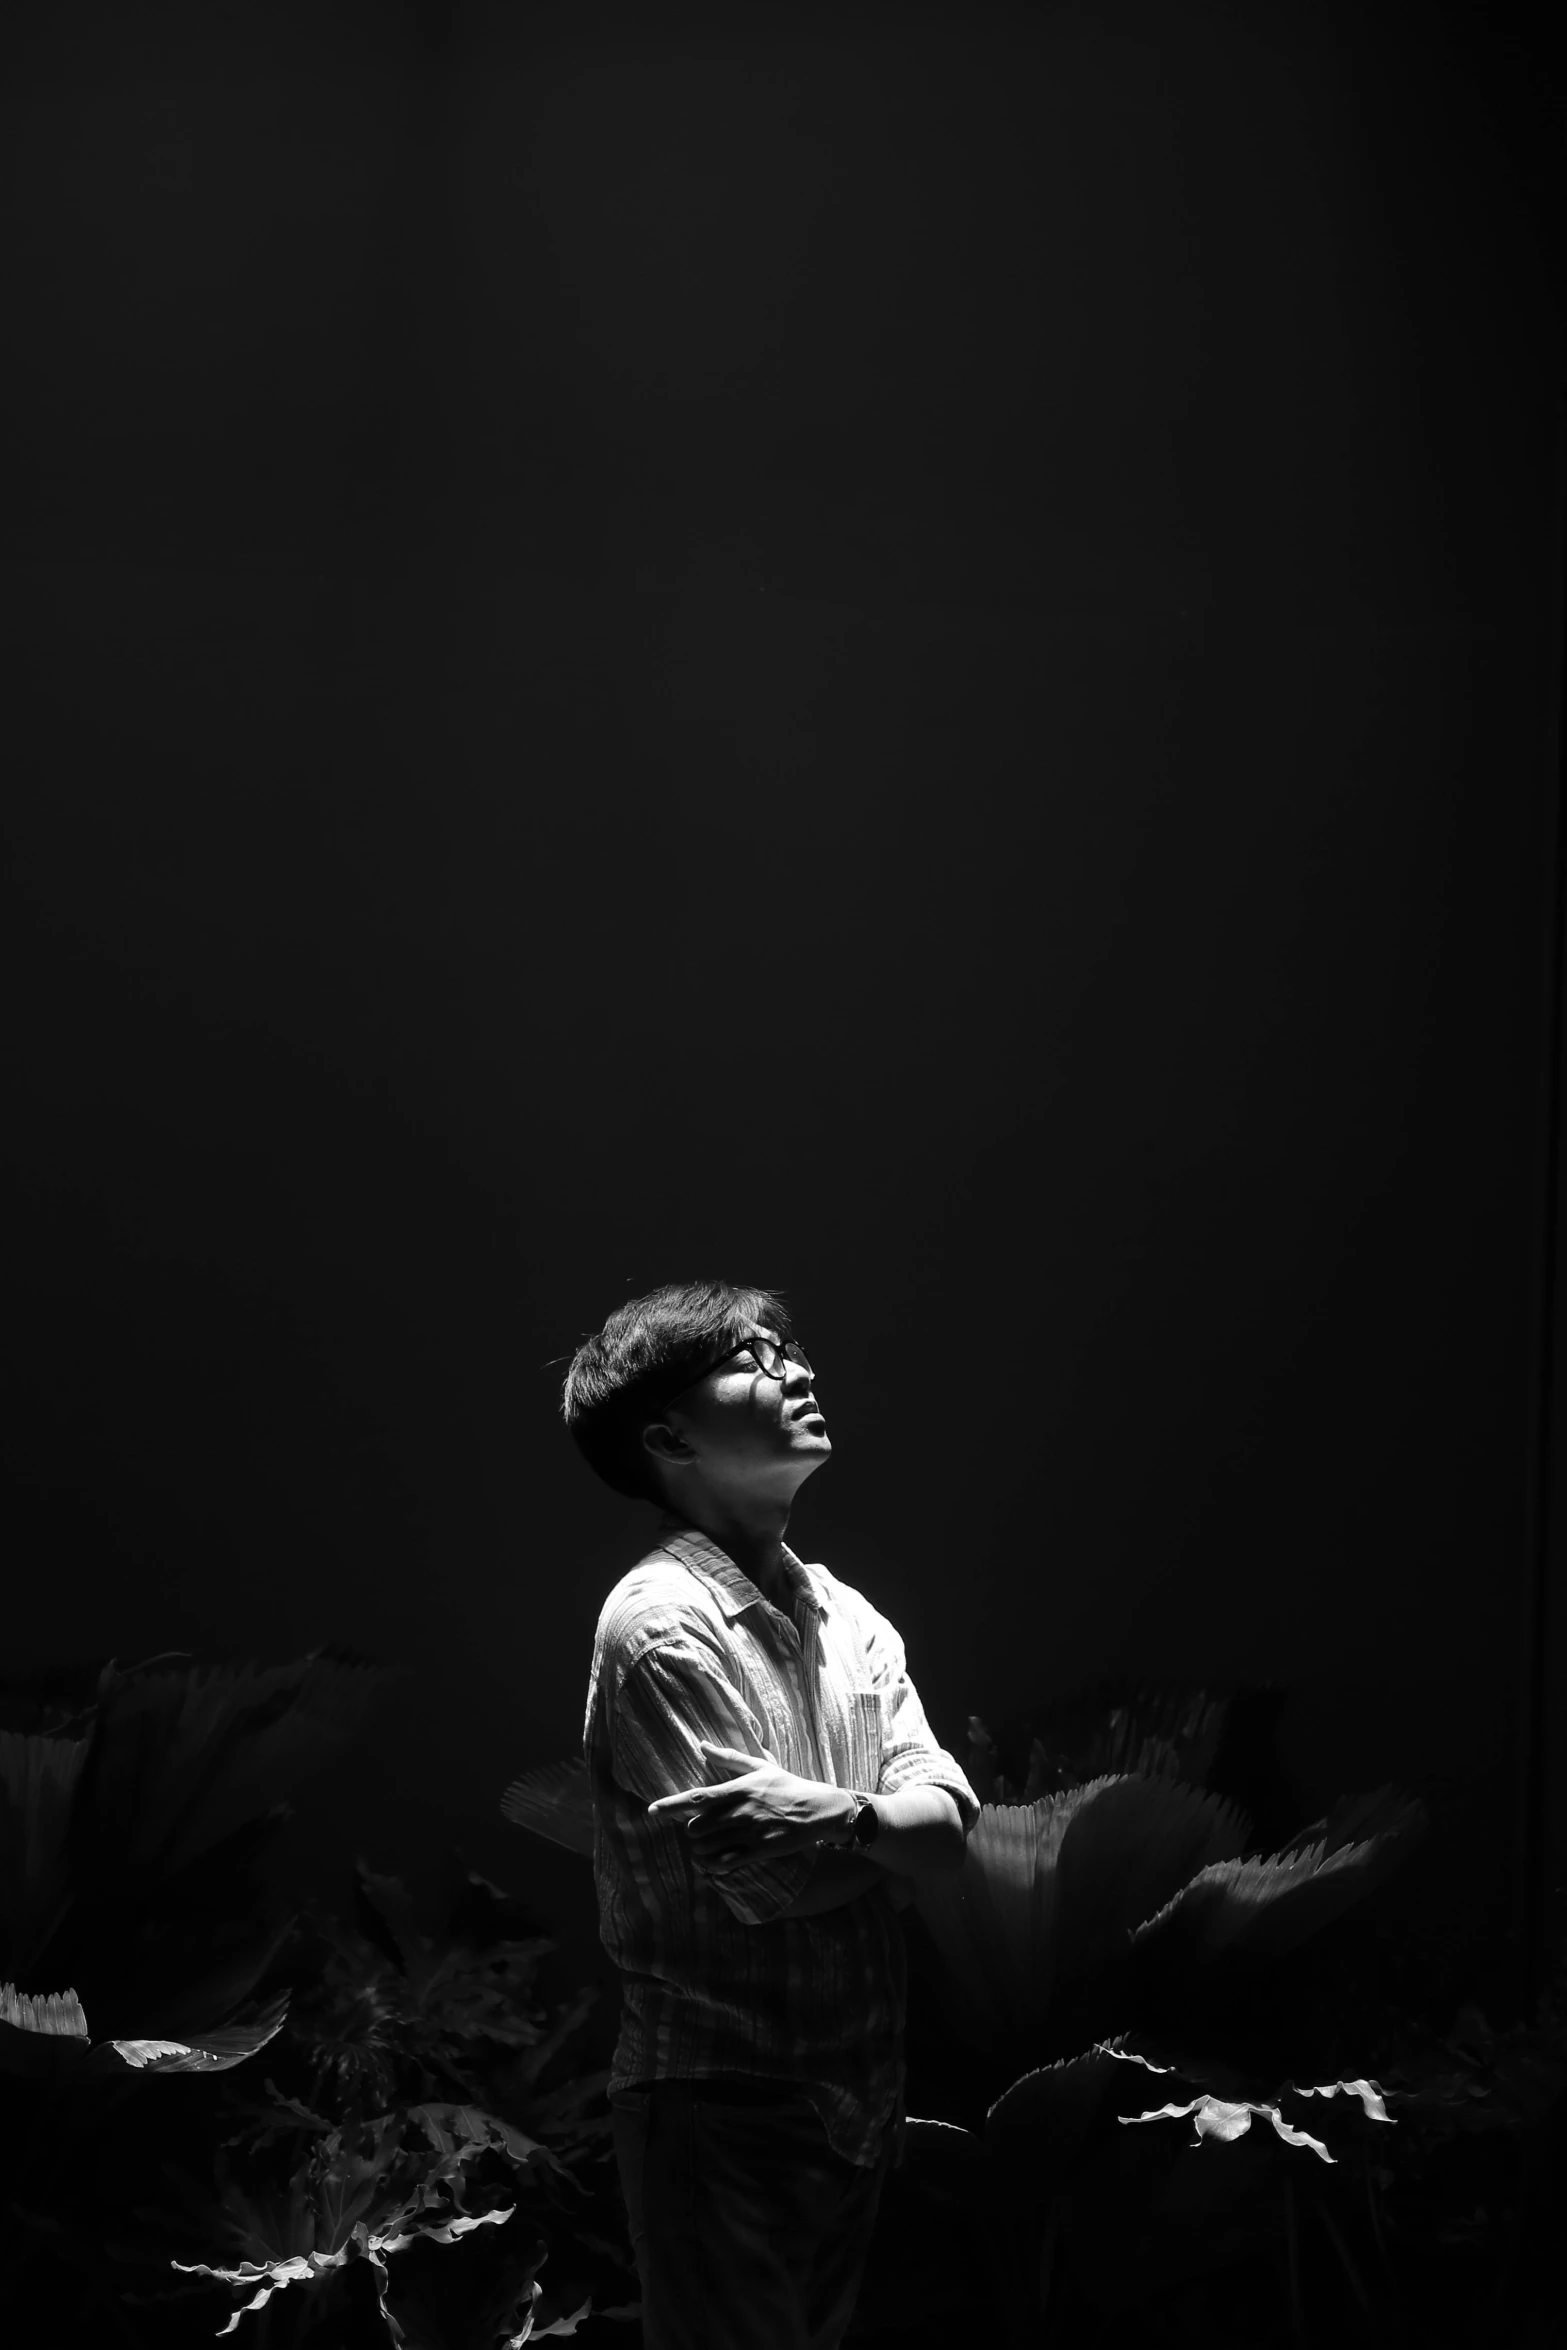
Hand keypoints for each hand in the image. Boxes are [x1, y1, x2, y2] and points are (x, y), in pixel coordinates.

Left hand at [647, 1742, 852, 1875]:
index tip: (651, 1811)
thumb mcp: (759, 1766)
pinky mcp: (760, 1850)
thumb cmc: (787, 1785)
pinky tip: (712, 1862)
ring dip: (701, 1849)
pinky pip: (727, 1863)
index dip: (671, 1805)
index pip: (697, 1798)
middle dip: (692, 1831)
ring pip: (709, 1847)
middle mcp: (741, 1811)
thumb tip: (702, 1744)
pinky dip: (714, 1865)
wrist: (818, 1809)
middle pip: (698, 1827)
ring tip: (704, 1846)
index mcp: (738, 1788)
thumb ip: (728, 1757)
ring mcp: (750, 1833)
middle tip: (698, 1830)